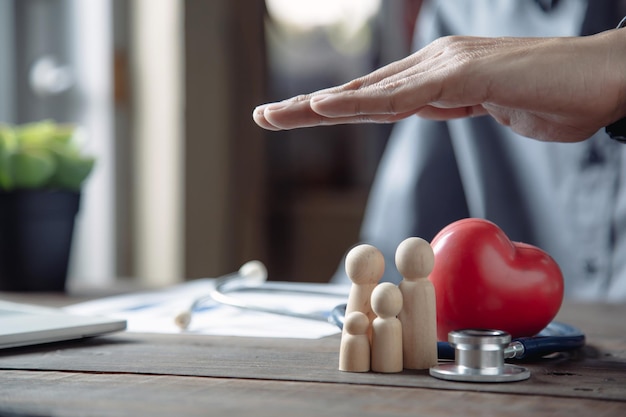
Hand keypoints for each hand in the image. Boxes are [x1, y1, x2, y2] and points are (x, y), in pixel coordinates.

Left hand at [253, 30, 625, 141]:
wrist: (606, 81)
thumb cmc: (554, 98)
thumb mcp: (489, 109)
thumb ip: (454, 105)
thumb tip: (431, 106)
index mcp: (437, 76)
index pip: (372, 97)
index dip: (332, 108)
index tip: (294, 119)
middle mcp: (434, 65)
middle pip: (359, 91)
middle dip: (306, 107)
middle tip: (262, 116)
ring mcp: (447, 66)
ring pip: (370, 92)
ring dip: (317, 106)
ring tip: (273, 115)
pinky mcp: (465, 74)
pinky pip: (402, 96)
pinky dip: (360, 104)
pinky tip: (323, 108)